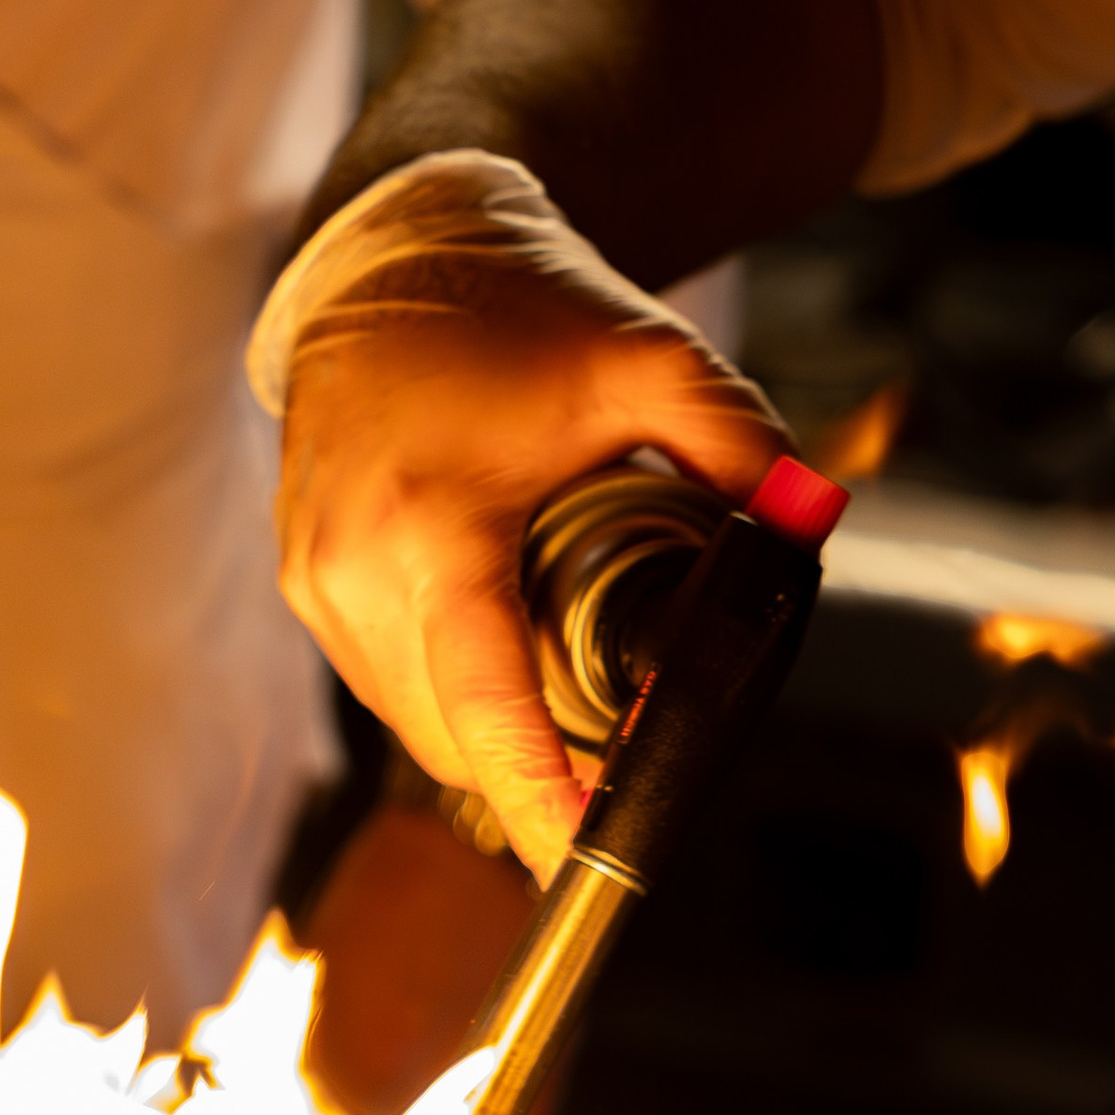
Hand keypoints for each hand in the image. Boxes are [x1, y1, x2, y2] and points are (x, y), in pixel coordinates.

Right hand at [260, 157, 789, 882]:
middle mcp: (352, 567)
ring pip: (414, 720)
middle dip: (536, 772)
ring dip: (490, 734)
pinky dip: (448, 693)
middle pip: (454, 735)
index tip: (584, 857)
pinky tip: (504, 663)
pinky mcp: (304, 580)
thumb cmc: (512, 306)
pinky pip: (384, 681)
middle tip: (621, 766)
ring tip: (570, 707)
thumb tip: (810, 521)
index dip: (538, 796)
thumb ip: (739, 445)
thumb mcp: (648, 360)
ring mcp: (315, 579)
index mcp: (430, 525)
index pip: (485, 703)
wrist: (389, 258)